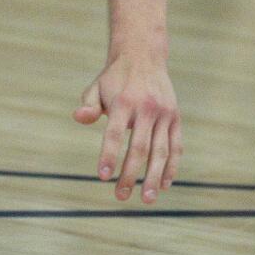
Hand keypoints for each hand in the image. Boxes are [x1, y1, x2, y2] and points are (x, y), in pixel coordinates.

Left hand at [73, 54, 181, 203]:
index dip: (108, 156)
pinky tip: (163, 184)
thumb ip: (88, 104)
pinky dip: (171, 167)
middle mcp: (145, 108)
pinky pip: (176, 147)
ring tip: (145, 199)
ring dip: (153, 177)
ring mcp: (163, 114)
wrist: (142, 55)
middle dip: (130, 175)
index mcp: (122, 101)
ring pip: (160, 151)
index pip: (114, 133)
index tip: (102, 177)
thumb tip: (78, 118)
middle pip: (139, 148)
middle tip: (120, 196)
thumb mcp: (97, 87)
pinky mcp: (175, 118)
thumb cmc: (114, 78)